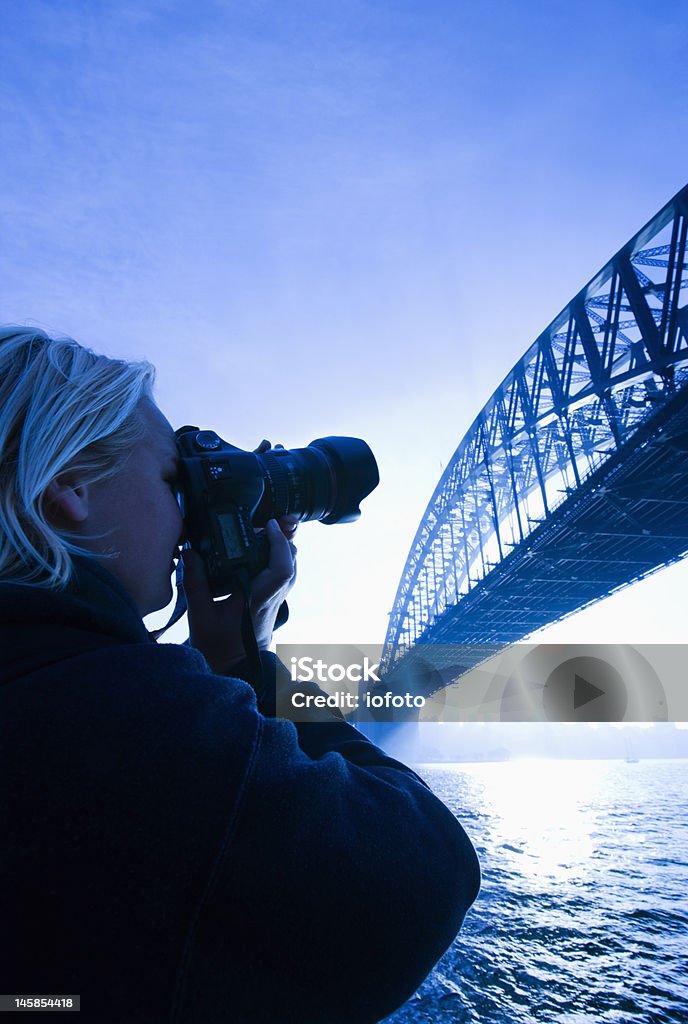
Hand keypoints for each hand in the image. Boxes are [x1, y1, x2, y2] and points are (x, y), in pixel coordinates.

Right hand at [182, 515, 297, 674]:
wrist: (233, 667)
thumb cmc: (218, 646)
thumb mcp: (200, 613)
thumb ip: (195, 582)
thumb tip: (190, 553)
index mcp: (257, 598)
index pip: (280, 568)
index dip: (279, 543)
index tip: (270, 525)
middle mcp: (272, 597)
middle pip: (291, 562)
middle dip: (282, 539)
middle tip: (267, 523)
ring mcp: (275, 599)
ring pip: (290, 567)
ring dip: (282, 548)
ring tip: (267, 532)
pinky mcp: (272, 600)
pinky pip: (284, 574)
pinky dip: (279, 558)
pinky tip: (263, 551)